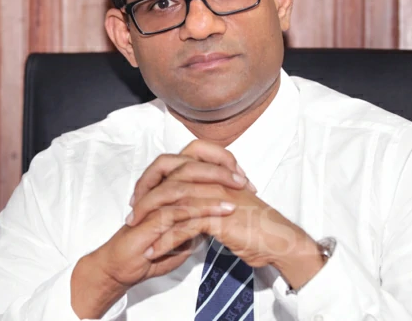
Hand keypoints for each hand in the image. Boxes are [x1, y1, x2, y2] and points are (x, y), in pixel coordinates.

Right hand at [71, 140, 249, 317]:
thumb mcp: (180, 236)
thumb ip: (195, 225)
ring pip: (187, 184)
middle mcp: (160, 190)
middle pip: (191, 166)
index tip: (242, 178)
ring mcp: (155, 202)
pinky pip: (180, 209)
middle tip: (243, 178)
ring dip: (215, 185)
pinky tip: (223, 211)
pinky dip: (204, 208)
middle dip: (220, 169)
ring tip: (239, 190)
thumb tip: (212, 222)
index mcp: (167, 189)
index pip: (193, 165)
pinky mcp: (152, 219)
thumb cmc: (148, 251)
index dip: (217, 166)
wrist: (121, 269)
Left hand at [128, 140, 324, 286]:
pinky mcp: (217, 217)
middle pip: (169, 174)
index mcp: (213, 172)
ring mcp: (214, 195)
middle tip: (133, 210)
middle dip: (146, 191)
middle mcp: (212, 179)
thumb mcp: (226, 201)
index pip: (176, 161)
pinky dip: (165, 239)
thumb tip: (186, 200)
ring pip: (172, 199)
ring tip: (135, 230)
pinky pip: (183, 226)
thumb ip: (206, 194)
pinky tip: (154, 250)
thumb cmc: (255, 223)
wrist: (278, 238)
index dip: (155, 175)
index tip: (142, 194)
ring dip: (149, 216)